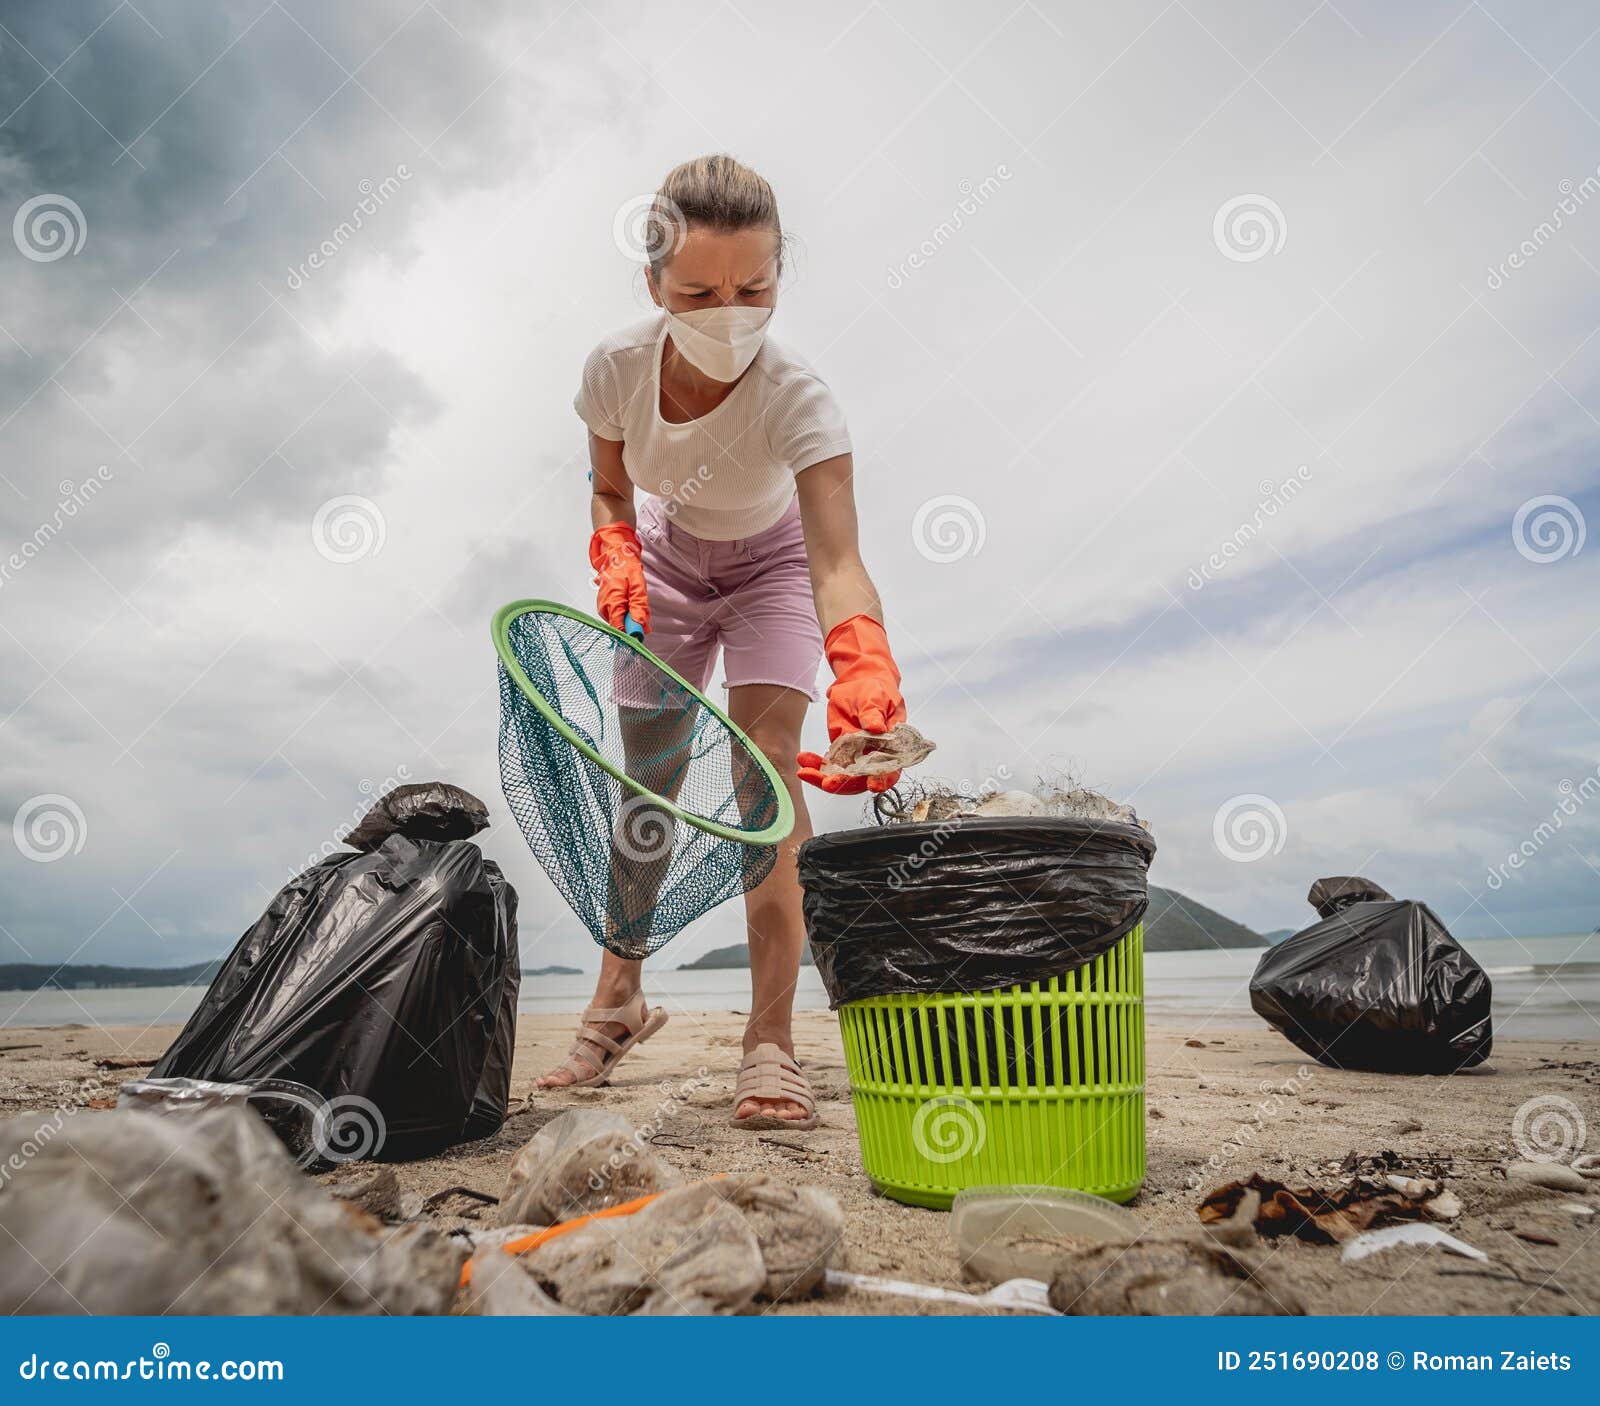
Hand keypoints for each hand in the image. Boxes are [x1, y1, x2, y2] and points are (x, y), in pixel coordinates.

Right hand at [588, 523, 649, 633]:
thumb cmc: (626, 568)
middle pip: (622, 626)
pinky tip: (630, 600)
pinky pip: (618, 615)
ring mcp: (603, 607)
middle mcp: (604, 607)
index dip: (633, 632)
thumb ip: (639, 606)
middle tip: (642, 609)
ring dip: (631, 615)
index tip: (642, 629)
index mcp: (612, 602)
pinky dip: (627, 611)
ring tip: (635, 600)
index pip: (620, 629)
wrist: (615, 556)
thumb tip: (640, 625)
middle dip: (634, 621)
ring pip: (621, 621)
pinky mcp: (604, 606)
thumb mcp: (638, 586)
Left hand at [797, 615, 907, 794]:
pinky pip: (827, 765)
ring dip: (823, 777)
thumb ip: (875, 714)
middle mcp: (875, 757)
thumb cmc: (874, 689)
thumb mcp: (875, 698)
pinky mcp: (840, 752)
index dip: (883, 778)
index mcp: (893, 746)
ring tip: (805, 771)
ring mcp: (856, 756)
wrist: (858, 682)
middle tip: (827, 782)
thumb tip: (877, 729)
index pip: (891, 768)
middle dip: (844, 783)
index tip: (872, 785)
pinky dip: (815, 765)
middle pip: (862, 779)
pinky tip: (803, 759)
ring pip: (841, 776)